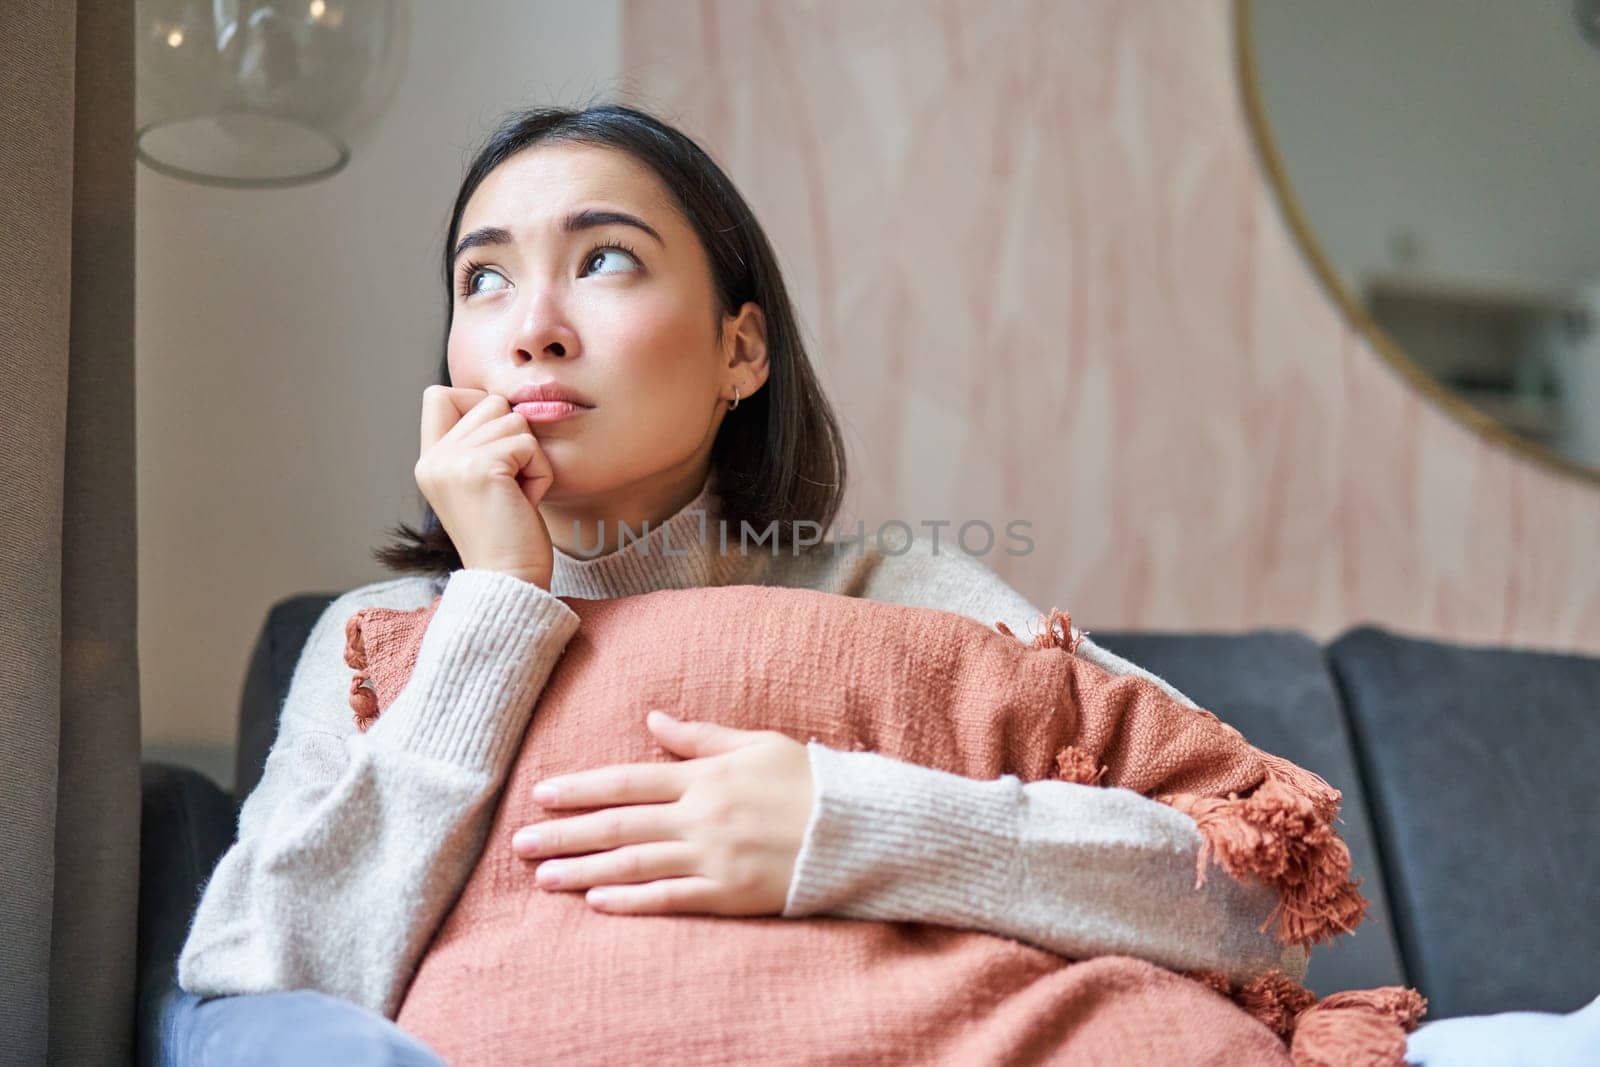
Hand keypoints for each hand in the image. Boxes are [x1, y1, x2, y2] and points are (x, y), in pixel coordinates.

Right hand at [415, 385, 554, 588]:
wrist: (510, 581)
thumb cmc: (509, 536)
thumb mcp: (482, 483)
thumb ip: (479, 443)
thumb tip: (502, 401)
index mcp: (428, 461)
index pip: (439, 395)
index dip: (477, 407)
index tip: (496, 454)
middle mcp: (433, 459)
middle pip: (489, 402)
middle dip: (515, 439)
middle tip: (509, 487)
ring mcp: (452, 462)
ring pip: (512, 418)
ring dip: (530, 457)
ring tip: (516, 496)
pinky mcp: (480, 468)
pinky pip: (529, 444)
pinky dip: (539, 473)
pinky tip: (525, 503)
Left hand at [511, 711, 814, 915]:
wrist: (857, 829)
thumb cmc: (807, 781)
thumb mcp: (755, 743)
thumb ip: (700, 736)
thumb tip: (653, 719)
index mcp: (704, 776)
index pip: (627, 781)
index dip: (581, 789)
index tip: (541, 794)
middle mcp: (700, 816)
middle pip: (619, 825)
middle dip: (565, 833)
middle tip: (520, 843)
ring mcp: (713, 857)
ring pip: (634, 864)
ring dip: (584, 870)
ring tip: (544, 877)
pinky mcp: (729, 893)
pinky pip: (670, 898)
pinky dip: (632, 900)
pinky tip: (597, 903)